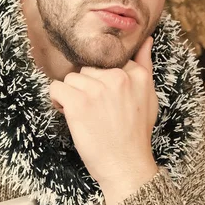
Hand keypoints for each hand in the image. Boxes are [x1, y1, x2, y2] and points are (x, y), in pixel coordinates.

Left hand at [49, 37, 158, 204]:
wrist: (126, 166)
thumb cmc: (135, 135)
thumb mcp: (149, 97)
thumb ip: (145, 65)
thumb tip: (145, 39)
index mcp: (136, 74)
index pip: (106, 62)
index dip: (101, 82)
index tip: (106, 101)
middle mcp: (117, 77)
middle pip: (86, 70)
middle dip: (86, 88)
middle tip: (97, 111)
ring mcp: (97, 89)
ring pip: (70, 79)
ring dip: (72, 96)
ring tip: (85, 115)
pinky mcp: (78, 102)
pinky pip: (56, 88)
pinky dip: (58, 102)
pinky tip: (70, 115)